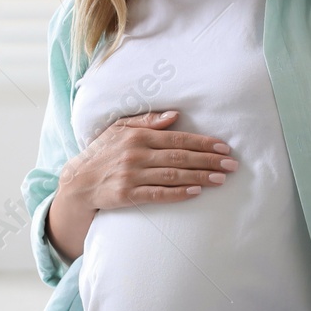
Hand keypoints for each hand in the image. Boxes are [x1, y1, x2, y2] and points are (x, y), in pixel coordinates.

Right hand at [62, 108, 237, 211]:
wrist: (78, 181)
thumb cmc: (103, 152)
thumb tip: (174, 115)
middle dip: (208, 161)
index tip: (224, 148)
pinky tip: (195, 193)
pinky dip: (177, 194)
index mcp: (137, 136)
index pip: (177, 139)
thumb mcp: (119, 128)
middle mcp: (136, 154)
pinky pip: (157, 195)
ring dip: (199, 178)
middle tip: (231, 165)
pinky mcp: (127, 195)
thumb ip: (146, 121)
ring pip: (172, 176)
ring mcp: (131, 176)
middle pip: (179, 157)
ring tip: (220, 180)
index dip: (202, 143)